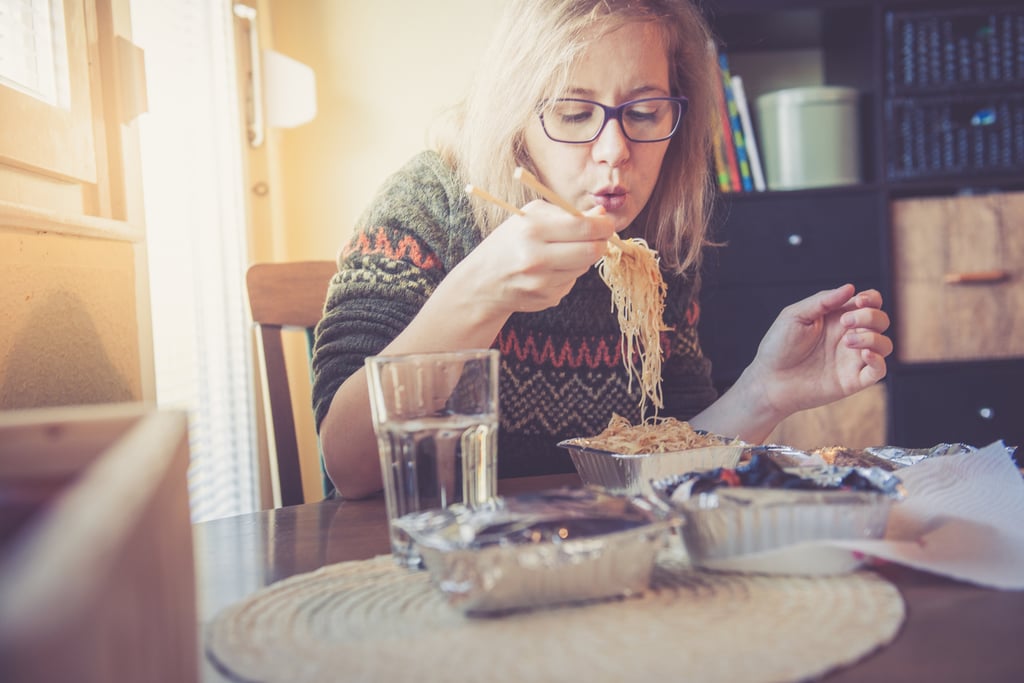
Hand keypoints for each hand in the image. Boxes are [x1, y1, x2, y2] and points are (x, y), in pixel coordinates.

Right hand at [449, 200, 615, 314]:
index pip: (583, 227)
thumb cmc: (510, 242)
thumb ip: (566, 213)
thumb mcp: (531, 217)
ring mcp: (543, 282)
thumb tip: (601, 215)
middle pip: (591, 250)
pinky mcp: (547, 298)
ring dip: (582, 257)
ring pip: (584, 266)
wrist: (483, 281)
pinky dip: (568, 273)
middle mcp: (536, 258)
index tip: (607, 222)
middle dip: (601, 242)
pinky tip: (549, 270)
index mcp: (531, 231)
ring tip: (562, 252)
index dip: (604, 225)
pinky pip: (573, 281)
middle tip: (599, 236)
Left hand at [747, 284, 892, 416]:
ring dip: (873, 338)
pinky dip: (878, 360)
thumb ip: (823, 301)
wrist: (769, 381)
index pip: (869, 303)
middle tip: (845, 322)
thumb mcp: (795, 315)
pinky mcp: (853, 380)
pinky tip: (863, 354)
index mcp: (837, 318)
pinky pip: (879, 370)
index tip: (859, 301)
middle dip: (870, 316)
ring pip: (884, 344)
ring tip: (848, 342)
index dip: (871, 299)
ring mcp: (852, 358)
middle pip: (880, 320)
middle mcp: (848, 336)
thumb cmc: (778, 347)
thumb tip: (850, 287)